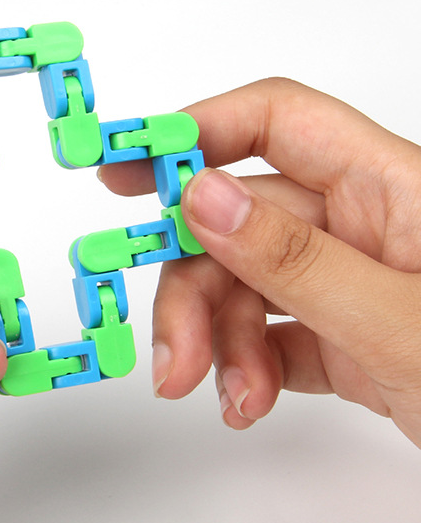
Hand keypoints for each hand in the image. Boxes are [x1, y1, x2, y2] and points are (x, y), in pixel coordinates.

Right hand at [100, 78, 420, 446]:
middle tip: (169, 346)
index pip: (276, 122)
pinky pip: (267, 334)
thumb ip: (296, 260)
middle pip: (237, 221)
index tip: (129, 165)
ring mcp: (350, 284)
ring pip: (242, 284)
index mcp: (392, 188)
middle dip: (192, 283)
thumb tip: (201, 197)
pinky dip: (243, 367)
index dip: (196, 132)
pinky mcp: (343, 337)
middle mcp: (364, 226)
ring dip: (213, 339)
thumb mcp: (400, 324)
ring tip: (219, 393)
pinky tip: (245, 400)